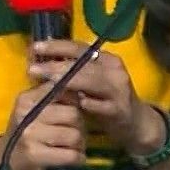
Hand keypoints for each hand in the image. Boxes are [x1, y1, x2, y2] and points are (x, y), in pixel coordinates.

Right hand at [0, 78, 86, 169]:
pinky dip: (78, 158)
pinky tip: (74, 158)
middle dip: (81, 125)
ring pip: (74, 135)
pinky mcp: (34, 154)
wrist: (6, 158)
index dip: (76, 100)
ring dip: (80, 144)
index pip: (62, 89)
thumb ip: (54, 96)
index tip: (75, 109)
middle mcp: (27, 113)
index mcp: (28, 98)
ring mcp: (29, 134)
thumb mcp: (33, 108)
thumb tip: (82, 93)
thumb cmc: (26, 130)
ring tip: (74, 146)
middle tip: (76, 132)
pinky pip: (70, 155)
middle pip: (73, 114)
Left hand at [29, 40, 162, 157]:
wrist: (135, 123)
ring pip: (92, 81)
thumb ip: (73, 73)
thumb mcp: (92, 82)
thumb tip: (41, 62)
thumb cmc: (106, 100)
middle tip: (33, 69)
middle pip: (83, 64)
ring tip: (49, 83)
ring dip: (69, 82)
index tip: (35, 47)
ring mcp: (119, 90)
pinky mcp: (120, 109)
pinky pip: (102, 105)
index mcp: (106, 59)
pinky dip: (89, 104)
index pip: (79, 47)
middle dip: (56, 66)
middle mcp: (114, 70)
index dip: (57, 46)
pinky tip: (76, 104)